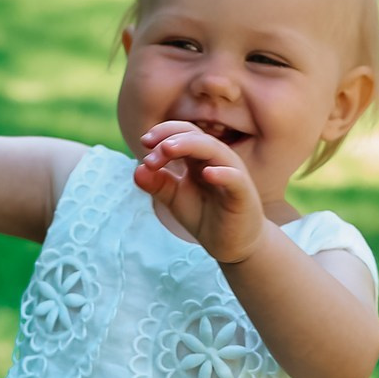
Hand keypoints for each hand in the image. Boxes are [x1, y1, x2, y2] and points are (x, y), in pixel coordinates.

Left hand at [132, 121, 267, 265]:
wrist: (230, 244)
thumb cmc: (204, 215)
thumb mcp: (174, 198)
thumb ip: (157, 184)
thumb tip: (136, 170)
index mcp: (199, 157)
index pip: (182, 133)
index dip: (163, 133)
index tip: (144, 143)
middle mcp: (216, 160)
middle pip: (195, 135)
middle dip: (170, 138)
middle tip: (150, 150)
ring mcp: (231, 173)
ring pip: (213, 149)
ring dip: (189, 145)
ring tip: (167, 149)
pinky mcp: (242, 193)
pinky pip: (234, 178)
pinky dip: (222, 173)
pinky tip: (207, 173)